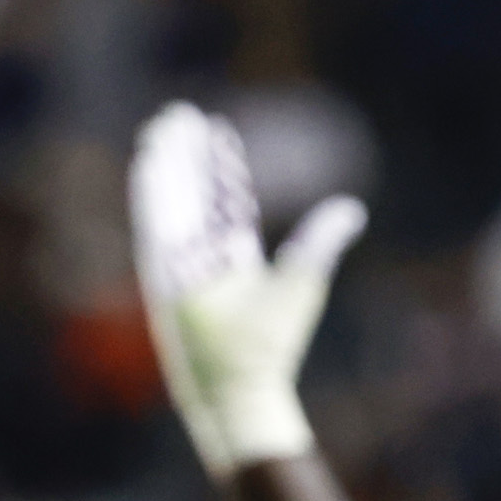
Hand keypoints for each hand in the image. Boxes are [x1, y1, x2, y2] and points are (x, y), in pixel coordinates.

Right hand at [129, 102, 366, 478]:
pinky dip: (152, 192)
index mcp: (237, 258)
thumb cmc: (273, 342)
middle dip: (187, 155)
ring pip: (170, 202)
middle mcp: (205, 258)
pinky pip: (153, 224)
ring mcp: (180, 265)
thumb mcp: (302, 279)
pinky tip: (149, 160)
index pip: (227, 202)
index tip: (217, 132)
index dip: (222, 168)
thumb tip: (351, 208)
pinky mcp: (161, 274)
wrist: (240, 386)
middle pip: (193, 194)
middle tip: (180, 114)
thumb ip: (322, 239)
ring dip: (166, 164)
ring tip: (163, 126)